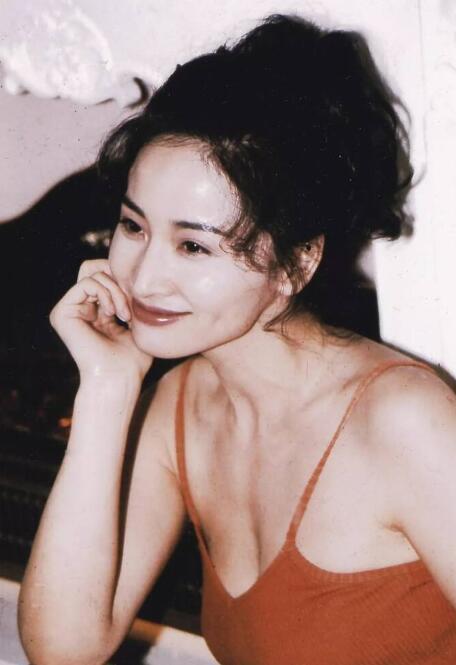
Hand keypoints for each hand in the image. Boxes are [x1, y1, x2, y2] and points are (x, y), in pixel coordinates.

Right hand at [50, 259, 151, 381]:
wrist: (119, 378)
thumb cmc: (132, 360)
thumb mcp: (137, 323)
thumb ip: (131, 298)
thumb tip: (132, 276)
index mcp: (95, 311)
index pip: (104, 274)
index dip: (122, 278)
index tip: (138, 301)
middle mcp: (79, 308)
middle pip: (94, 267)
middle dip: (117, 278)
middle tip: (130, 303)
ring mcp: (69, 310)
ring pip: (92, 274)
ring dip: (116, 291)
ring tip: (125, 314)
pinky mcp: (62, 313)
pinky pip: (86, 283)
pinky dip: (106, 293)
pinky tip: (113, 313)